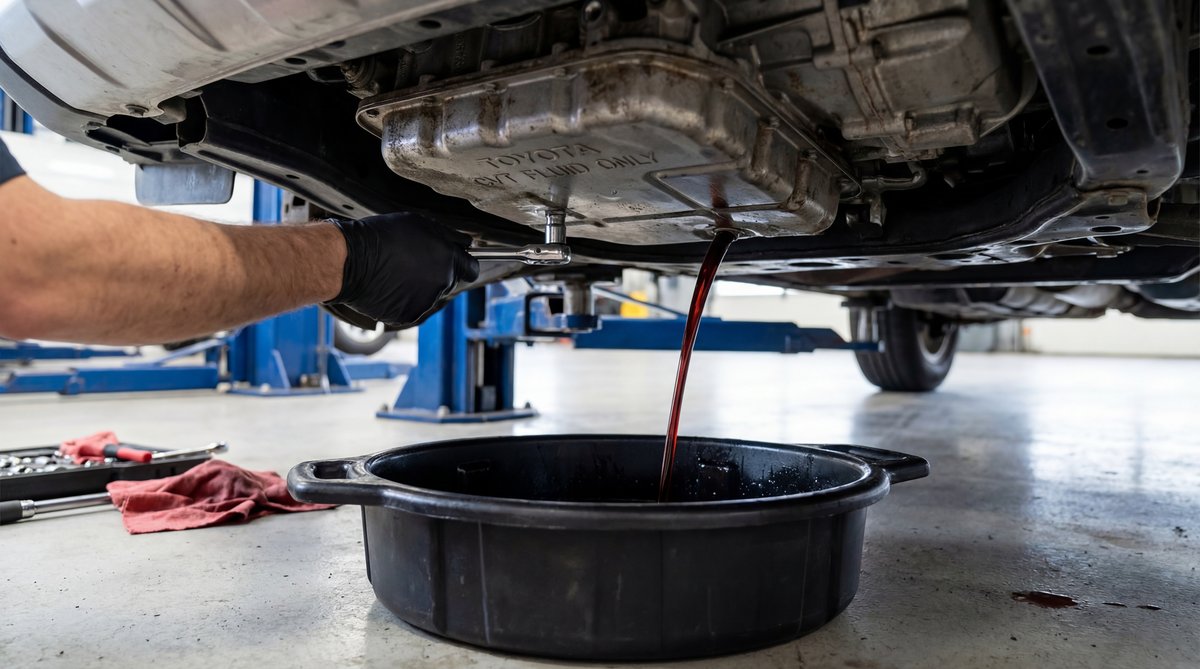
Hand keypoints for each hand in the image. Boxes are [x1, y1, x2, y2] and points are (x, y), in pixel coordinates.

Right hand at [324, 212, 478, 327]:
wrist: (350, 260)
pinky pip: (413, 306)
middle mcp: (442, 282)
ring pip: (431, 295)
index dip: (464, 263)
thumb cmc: (381, 236)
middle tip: (413, 262)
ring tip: (397, 272)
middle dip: (438, 272)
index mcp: (448, 259)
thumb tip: (464, 243)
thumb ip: (447, 236)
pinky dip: (404, 299)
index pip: (471, 268)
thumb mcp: (418, 223)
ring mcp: (426, 301)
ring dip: (420, 286)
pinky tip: (390, 285)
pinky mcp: (409, 314)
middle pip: (450, 281)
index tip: (455, 262)